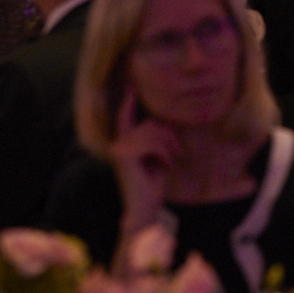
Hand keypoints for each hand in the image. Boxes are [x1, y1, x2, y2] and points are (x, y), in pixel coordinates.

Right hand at [109, 88, 180, 240]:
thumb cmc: (152, 183)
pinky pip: (154, 143)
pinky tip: (164, 166)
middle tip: (176, 153)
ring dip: (169, 146)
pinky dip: (165, 153)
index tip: (132, 86)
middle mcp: (117, 143)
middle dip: (169, 136)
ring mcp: (118, 148)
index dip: (128, 101)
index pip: (125, 117)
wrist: (145, 206)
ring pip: (154, 132)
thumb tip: (160, 121)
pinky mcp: (124, 155)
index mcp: (123, 142)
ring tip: (170, 161)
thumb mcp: (156, 155)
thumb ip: (154, 138)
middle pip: (151, 124)